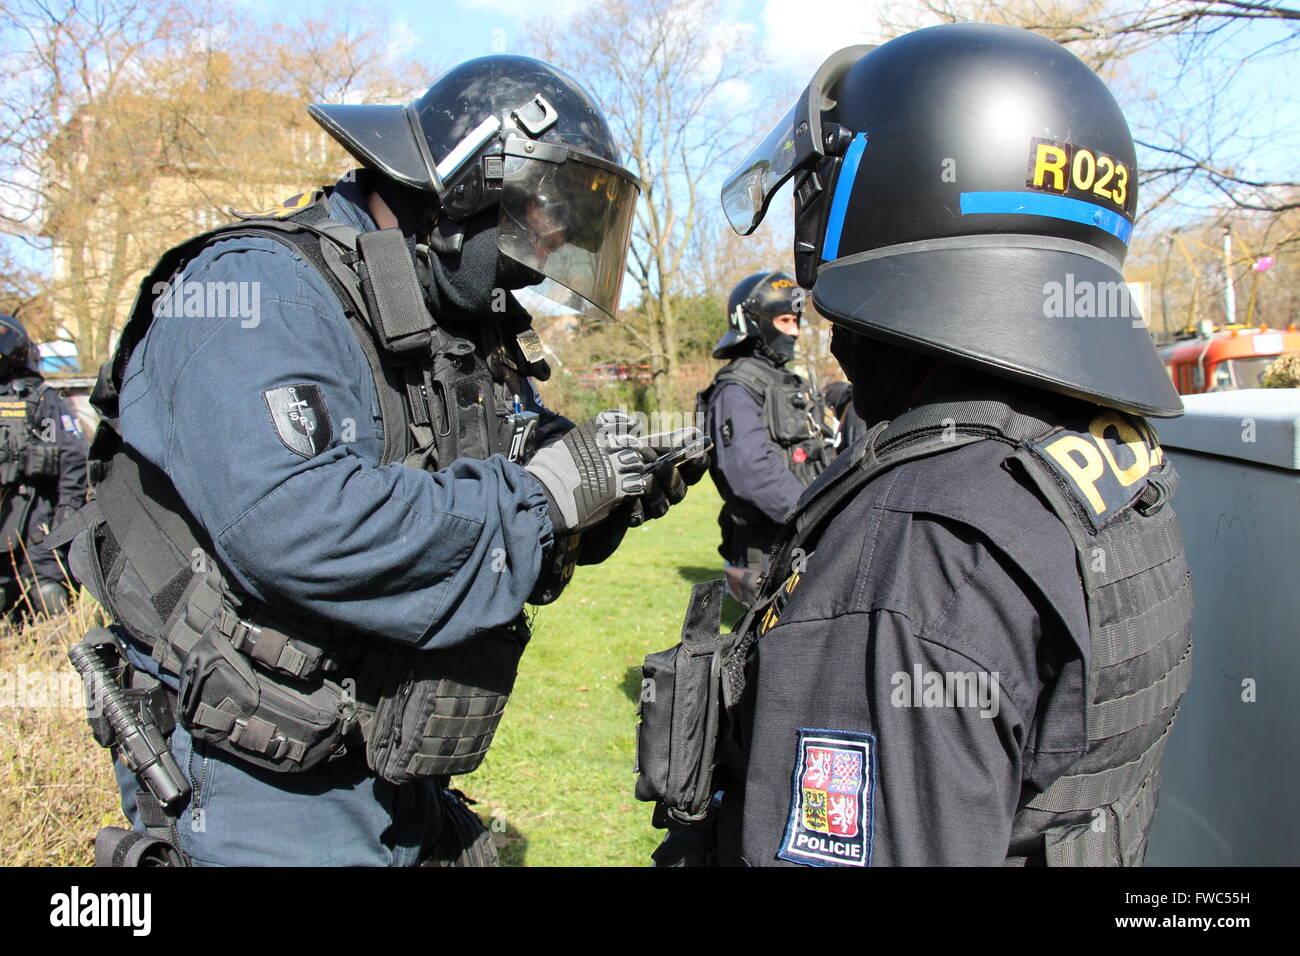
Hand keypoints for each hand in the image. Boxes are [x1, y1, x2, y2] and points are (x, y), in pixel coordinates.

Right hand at [524, 410, 648, 533]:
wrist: (548, 493)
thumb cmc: (548, 470)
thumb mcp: (563, 445)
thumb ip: (580, 441)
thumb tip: (585, 443)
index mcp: (592, 432)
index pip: (618, 420)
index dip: (626, 423)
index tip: (631, 425)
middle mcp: (606, 445)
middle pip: (631, 442)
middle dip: (635, 448)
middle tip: (640, 455)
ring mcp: (614, 466)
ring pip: (635, 462)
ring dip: (634, 467)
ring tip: (629, 474)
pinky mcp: (618, 487)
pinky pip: (636, 483)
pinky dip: (634, 485)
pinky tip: (628, 489)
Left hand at [626, 427, 709, 525]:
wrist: (596, 478)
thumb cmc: (621, 456)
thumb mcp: (643, 444)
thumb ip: (666, 441)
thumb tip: (696, 433)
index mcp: (671, 471)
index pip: (693, 471)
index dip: (699, 465)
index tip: (698, 455)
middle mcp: (664, 492)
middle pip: (680, 492)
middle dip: (674, 480)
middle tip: (664, 466)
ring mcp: (648, 507)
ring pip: (662, 507)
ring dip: (655, 492)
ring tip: (644, 479)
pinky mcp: (630, 517)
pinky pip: (638, 517)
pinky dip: (634, 507)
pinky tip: (627, 497)